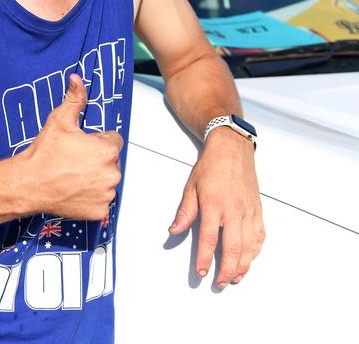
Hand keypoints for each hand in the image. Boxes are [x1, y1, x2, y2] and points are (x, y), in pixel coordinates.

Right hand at [21, 73, 123, 219]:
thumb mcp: (59, 120)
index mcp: (107, 150)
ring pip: (106, 180)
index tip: (81, 144)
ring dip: (94, 178)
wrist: (29, 183)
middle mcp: (112, 173)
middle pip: (110, 161)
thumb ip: (74, 99)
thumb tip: (77, 79)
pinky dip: (90, 197)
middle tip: (73, 159)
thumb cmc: (44, 154)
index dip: (96, 140)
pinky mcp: (99, 210)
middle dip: (96, 159)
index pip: (113, 140)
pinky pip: (100, 200)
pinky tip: (74, 189)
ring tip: (72, 174)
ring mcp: (106, 193)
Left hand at [168, 128, 263, 287]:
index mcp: (214, 205)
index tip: (201, 272)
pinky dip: (255, 253)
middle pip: (233, 249)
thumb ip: (185, 212)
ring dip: (242, 267)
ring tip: (233, 278)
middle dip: (225, 270)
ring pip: (249, 247)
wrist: (232, 150)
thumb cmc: (211, 167)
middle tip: (218, 283)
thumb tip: (174, 231)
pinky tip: (249, 260)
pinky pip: (259, 238)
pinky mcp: (258, 211)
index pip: (209, 239)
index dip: (205, 259)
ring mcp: (249, 212)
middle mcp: (234, 211)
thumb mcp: (191, 187)